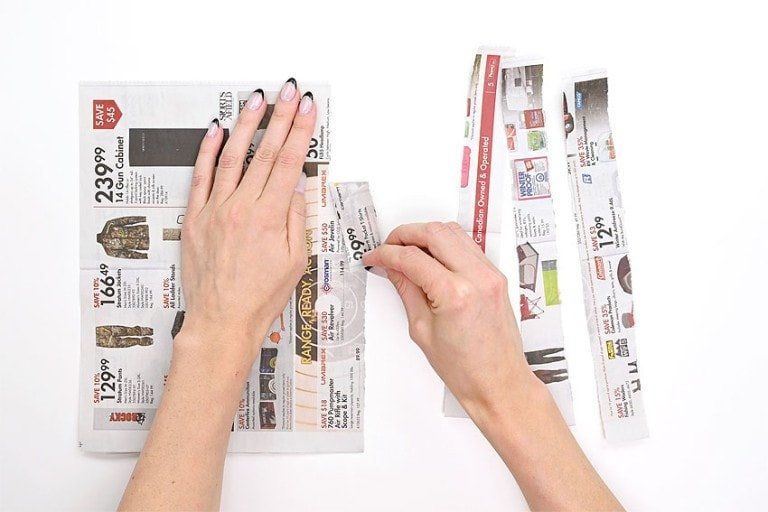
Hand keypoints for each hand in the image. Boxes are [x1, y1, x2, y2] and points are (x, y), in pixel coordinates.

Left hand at [180, 80, 316, 362]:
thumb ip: (295, 219)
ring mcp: (215, 210)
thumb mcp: (294, 262)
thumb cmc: (260, 297)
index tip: (308, 108)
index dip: (301, 132)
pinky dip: (207, 151)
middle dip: (280, 118)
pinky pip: (200, 177)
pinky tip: (216, 130)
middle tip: (289, 91)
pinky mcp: (195, 218)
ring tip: (257, 100)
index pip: (289, 163)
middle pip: (264, 152)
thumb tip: (295, 188)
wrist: (222, 321)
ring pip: (231, 157)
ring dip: (246, 125)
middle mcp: (241, 207)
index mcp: (269, 218)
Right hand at [363, 222, 540, 420]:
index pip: (412, 258)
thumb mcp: (422, 330)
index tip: (375, 256)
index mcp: (455, 294)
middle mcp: (477, 278)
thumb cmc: (466, 369)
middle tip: (388, 247)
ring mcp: (490, 274)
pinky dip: (446, 243)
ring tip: (408, 250)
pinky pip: (467, 245)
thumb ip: (406, 290)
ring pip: (453, 231)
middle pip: (434, 232)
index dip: (386, 253)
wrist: (498, 383)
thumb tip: (393, 268)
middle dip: (405, 234)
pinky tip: (431, 256)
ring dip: (426, 234)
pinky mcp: (496, 276)